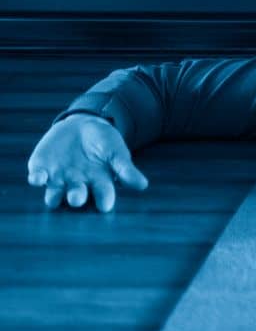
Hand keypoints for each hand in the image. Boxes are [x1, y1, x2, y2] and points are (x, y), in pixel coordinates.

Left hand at [27, 116, 148, 211]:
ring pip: (54, 195)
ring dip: (54, 195)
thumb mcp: (117, 151)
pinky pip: (38, 178)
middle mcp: (78, 185)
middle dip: (76, 198)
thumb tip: (143, 185)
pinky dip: (36, 179)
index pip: (102, 195)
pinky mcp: (43, 169)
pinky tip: (37, 177)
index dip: (103, 200)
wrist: (83, 125)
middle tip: (78, 197)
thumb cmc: (104, 142)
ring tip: (55, 194)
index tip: (105, 205)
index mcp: (98, 183)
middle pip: (76, 197)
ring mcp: (59, 179)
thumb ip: (126, 168)